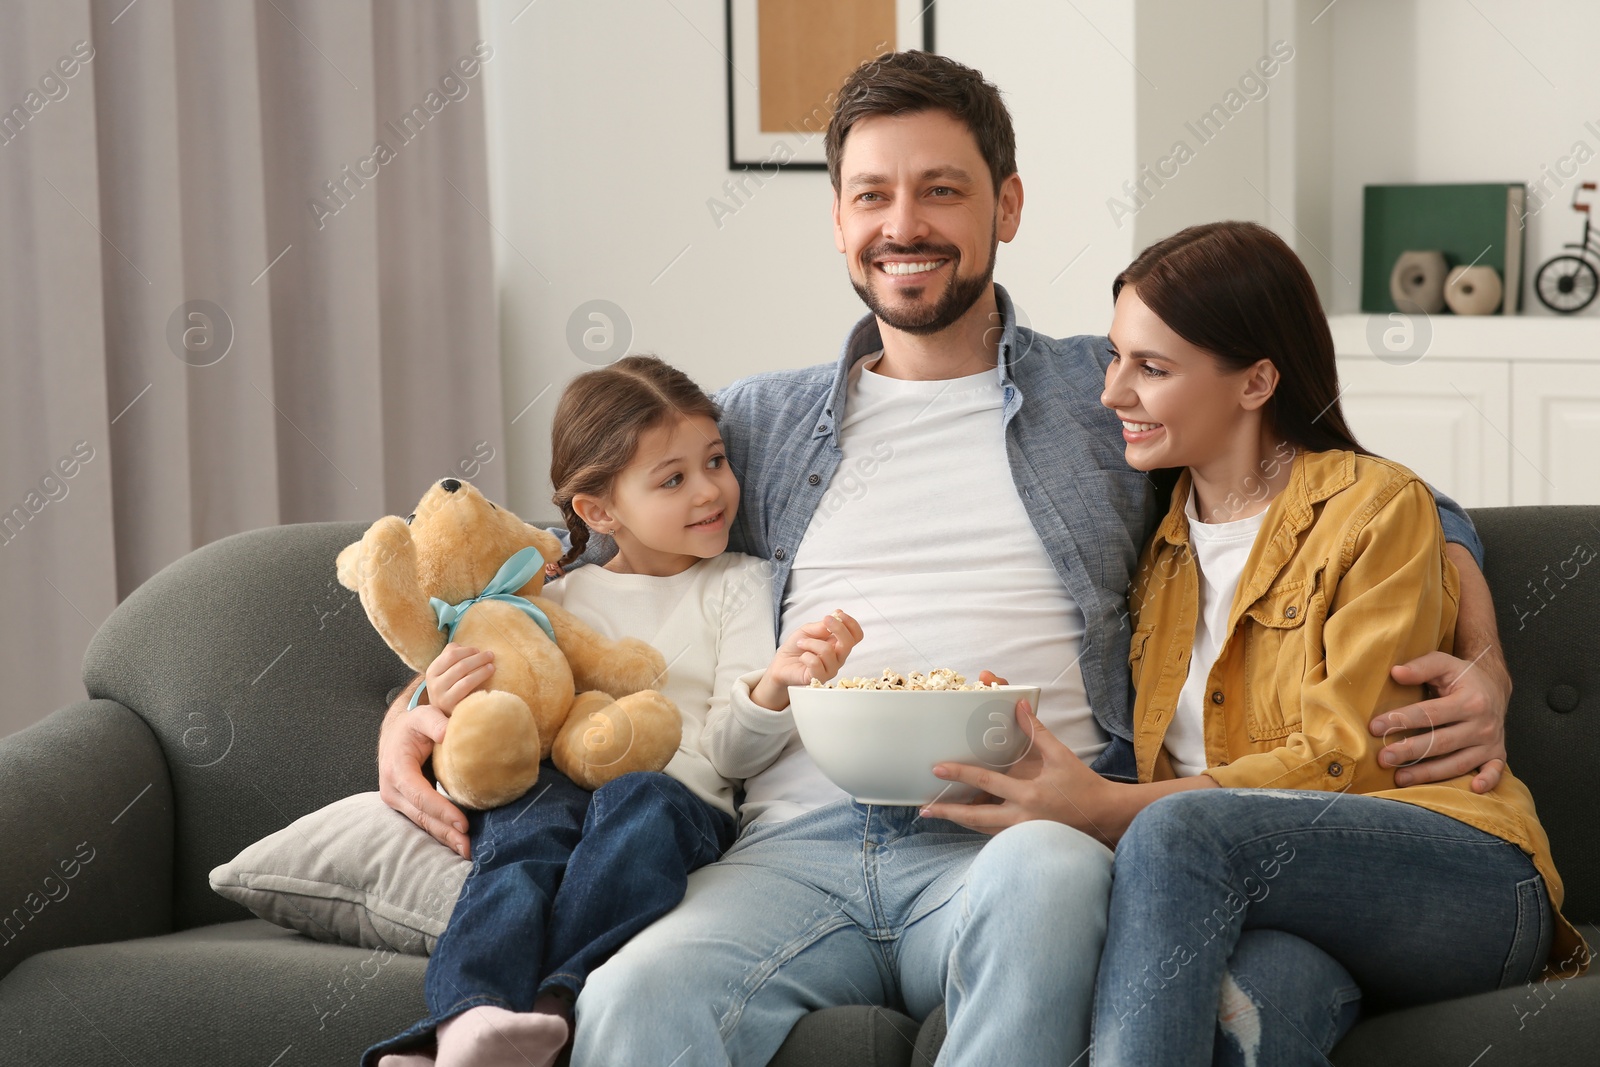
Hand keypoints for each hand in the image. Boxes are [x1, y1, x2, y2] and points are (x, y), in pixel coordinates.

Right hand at [378, 677, 471, 858]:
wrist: (396, 733)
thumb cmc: (412, 725)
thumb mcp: (422, 715)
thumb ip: (434, 721)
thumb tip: (448, 733)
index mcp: (396, 770)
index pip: (420, 796)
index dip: (441, 810)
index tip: (463, 822)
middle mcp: (392, 790)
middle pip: (422, 816)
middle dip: (445, 832)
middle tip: (468, 847)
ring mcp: (397, 801)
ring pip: (423, 823)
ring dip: (444, 838)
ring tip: (466, 851)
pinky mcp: (406, 806)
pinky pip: (424, 821)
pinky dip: (441, 832)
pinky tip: (457, 843)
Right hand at [424, 642, 495, 712]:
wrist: (445, 717)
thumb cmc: (450, 689)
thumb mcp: (446, 672)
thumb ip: (450, 656)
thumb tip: (460, 646)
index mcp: (432, 672)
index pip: (451, 654)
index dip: (467, 650)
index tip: (478, 650)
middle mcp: (434, 684)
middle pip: (460, 665)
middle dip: (478, 658)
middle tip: (490, 655)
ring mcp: (442, 697)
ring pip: (465, 677)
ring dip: (481, 669)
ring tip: (492, 666)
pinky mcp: (452, 707)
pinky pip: (468, 689)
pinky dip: (479, 680)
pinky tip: (489, 677)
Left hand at [751, 609, 863, 709]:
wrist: (781, 663)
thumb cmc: (796, 647)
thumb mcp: (807, 630)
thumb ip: (822, 625)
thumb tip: (837, 614)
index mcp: (838, 645)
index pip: (856, 636)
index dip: (851, 624)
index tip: (839, 614)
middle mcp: (838, 658)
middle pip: (849, 643)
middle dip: (838, 628)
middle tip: (826, 620)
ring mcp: (830, 669)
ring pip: (828, 651)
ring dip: (811, 642)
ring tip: (801, 643)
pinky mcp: (818, 678)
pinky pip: (816, 663)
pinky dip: (806, 656)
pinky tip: (802, 657)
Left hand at [920, 698, 1114, 843]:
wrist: (1104, 818)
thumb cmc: (1083, 786)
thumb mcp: (1060, 756)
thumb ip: (1037, 732)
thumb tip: (1021, 704)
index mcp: (1028, 795)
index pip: (986, 783)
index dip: (960, 774)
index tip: (938, 769)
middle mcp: (1021, 817)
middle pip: (975, 817)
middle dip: (948, 812)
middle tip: (924, 808)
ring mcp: (1023, 832)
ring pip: (982, 829)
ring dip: (959, 821)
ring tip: (938, 814)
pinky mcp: (1026, 839)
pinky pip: (995, 834)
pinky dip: (979, 826)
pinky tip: (967, 821)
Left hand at [1373, 650, 1509, 792]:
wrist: (1495, 688)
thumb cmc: (1462, 677)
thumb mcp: (1444, 663)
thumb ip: (1421, 667)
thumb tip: (1396, 672)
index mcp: (1470, 701)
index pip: (1430, 714)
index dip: (1401, 720)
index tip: (1375, 728)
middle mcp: (1483, 724)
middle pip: (1441, 742)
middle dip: (1410, 751)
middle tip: (1383, 758)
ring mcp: (1491, 742)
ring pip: (1459, 762)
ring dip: (1430, 773)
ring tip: (1400, 778)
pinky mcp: (1497, 754)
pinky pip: (1494, 771)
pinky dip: (1487, 781)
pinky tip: (1472, 789)